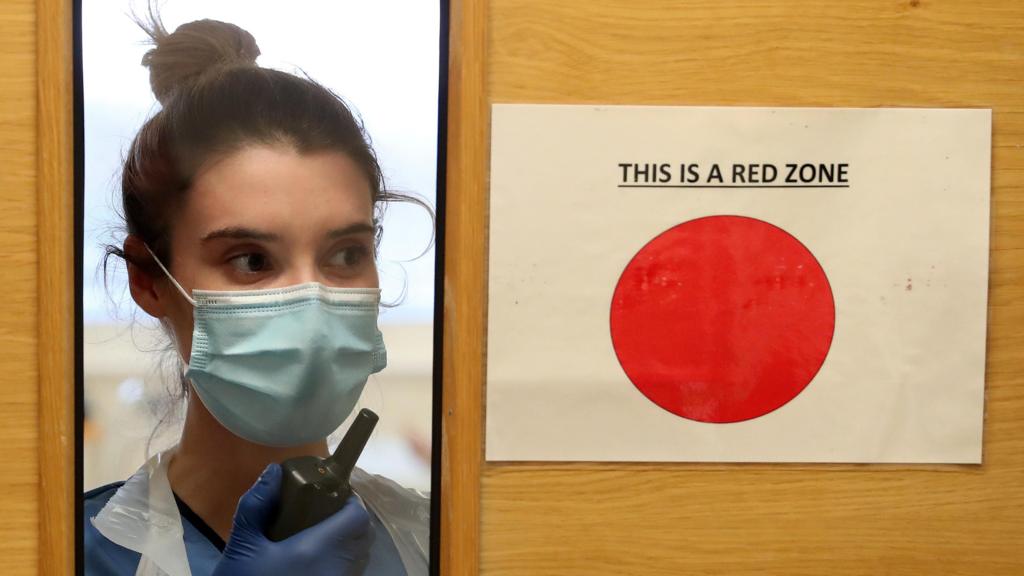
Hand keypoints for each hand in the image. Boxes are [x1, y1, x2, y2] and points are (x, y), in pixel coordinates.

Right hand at [212, 463, 371, 574]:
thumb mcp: (243, 546)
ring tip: (319, 533)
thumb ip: (257, 506)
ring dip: (349, 540)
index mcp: (321, 549)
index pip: (359, 516)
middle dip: (351, 518)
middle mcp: (339, 569)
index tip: (333, 493)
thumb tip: (273, 472)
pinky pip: (351, 573)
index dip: (351, 499)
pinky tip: (315, 560)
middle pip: (364, 535)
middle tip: (325, 510)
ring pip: (360, 556)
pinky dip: (342, 561)